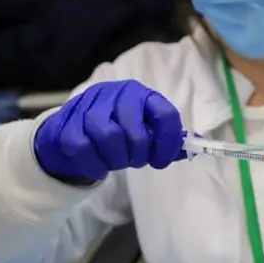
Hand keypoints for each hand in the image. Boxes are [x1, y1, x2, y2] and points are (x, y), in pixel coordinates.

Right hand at [34, 80, 184, 181]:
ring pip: (107, 136)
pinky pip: (82, 148)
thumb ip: (167, 139)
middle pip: (135, 131)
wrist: (71, 131)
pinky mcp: (66, 123)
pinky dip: (94, 165)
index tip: (162, 160)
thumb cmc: (116, 131)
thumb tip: (196, 145)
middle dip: (138, 154)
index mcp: (140, 94)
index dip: (168, 142)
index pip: (165, 114)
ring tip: (116, 163)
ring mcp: (88, 106)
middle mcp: (115, 94)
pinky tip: (99, 168)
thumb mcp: (144, 130)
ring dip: (116, 159)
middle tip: (135, 161)